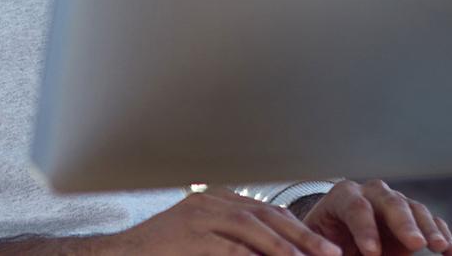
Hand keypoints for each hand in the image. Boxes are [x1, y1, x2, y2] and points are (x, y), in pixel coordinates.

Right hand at [102, 187, 342, 254]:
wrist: (121, 255)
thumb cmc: (163, 252)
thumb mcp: (203, 241)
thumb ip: (234, 242)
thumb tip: (276, 251)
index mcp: (215, 200)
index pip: (266, 211)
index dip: (297, 228)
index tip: (323, 246)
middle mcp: (208, 201)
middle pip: (265, 215)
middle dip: (301, 235)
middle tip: (330, 253)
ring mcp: (197, 217)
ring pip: (252, 228)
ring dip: (285, 246)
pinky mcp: (189, 236)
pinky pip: (229, 248)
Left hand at [300, 180, 451, 255]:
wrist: (335, 236)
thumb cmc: (324, 240)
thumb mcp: (318, 242)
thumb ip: (327, 248)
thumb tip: (347, 254)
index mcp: (342, 197)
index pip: (356, 207)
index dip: (365, 229)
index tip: (371, 252)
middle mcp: (370, 194)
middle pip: (389, 201)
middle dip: (403, 223)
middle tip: (415, 243)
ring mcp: (394, 203)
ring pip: (414, 208)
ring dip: (428, 228)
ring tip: (439, 247)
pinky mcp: (412, 218)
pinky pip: (431, 220)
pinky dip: (441, 233)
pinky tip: (450, 251)